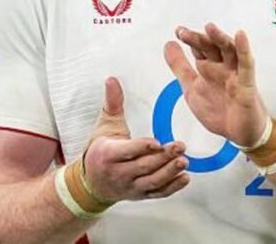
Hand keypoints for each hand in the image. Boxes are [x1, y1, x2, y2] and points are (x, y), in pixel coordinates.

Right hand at [82, 77, 189, 200]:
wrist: (91, 183)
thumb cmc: (99, 151)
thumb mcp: (104, 124)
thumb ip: (112, 102)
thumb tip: (112, 80)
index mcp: (108, 154)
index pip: (127, 151)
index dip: (142, 147)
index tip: (157, 142)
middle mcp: (118, 173)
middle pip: (143, 166)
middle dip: (163, 157)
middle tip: (180, 146)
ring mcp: (129, 186)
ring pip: (151, 181)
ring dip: (169, 172)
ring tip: (184, 162)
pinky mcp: (139, 195)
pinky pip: (157, 194)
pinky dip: (172, 188)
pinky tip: (184, 178)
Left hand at [164, 23, 268, 146]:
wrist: (239, 133)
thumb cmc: (220, 110)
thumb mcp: (191, 88)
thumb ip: (180, 67)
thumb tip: (168, 45)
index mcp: (209, 68)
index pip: (199, 48)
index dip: (189, 39)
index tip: (178, 31)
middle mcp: (222, 67)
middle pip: (211, 47)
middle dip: (198, 39)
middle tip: (184, 34)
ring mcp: (235, 74)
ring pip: (229, 51)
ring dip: (219, 38)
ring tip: (209, 28)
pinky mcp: (247, 84)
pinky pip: (246, 65)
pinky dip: (244, 50)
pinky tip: (240, 36)